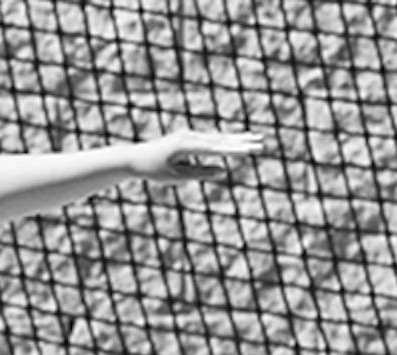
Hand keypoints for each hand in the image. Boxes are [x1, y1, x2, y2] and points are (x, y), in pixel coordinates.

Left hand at [131, 130, 266, 182]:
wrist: (135, 157)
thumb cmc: (154, 169)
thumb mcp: (176, 176)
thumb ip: (200, 173)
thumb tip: (223, 170)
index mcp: (185, 146)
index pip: (214, 148)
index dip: (233, 150)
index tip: (250, 150)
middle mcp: (189, 137)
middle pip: (220, 139)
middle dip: (241, 142)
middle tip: (261, 143)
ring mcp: (189, 136)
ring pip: (217, 138)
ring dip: (237, 138)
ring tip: (256, 139)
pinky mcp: (188, 138)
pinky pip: (210, 140)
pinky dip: (225, 140)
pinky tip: (239, 141)